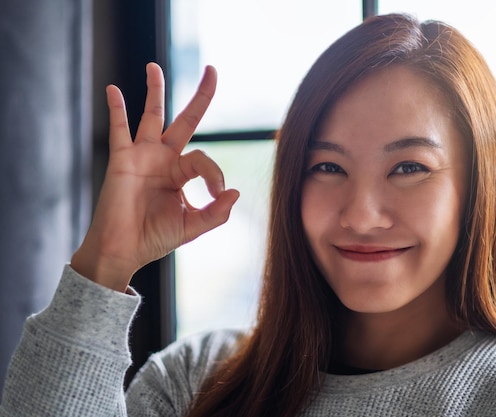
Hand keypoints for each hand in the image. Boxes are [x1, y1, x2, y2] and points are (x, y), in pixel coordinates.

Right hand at [71, 63, 238, 291]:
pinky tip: (114, 89)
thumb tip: (235, 192)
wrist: (123, 251)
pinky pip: (119, 130)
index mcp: (181, 173)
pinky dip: (117, 109)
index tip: (217, 193)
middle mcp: (163, 159)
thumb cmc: (155, 238)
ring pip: (152, 116)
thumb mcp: (192, 227)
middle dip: (200, 97)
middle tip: (212, 70)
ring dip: (155, 91)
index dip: (216, 173)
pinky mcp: (122, 160)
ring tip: (155, 67)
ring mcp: (142, 157)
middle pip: (185, 120)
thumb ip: (216, 213)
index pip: (204, 159)